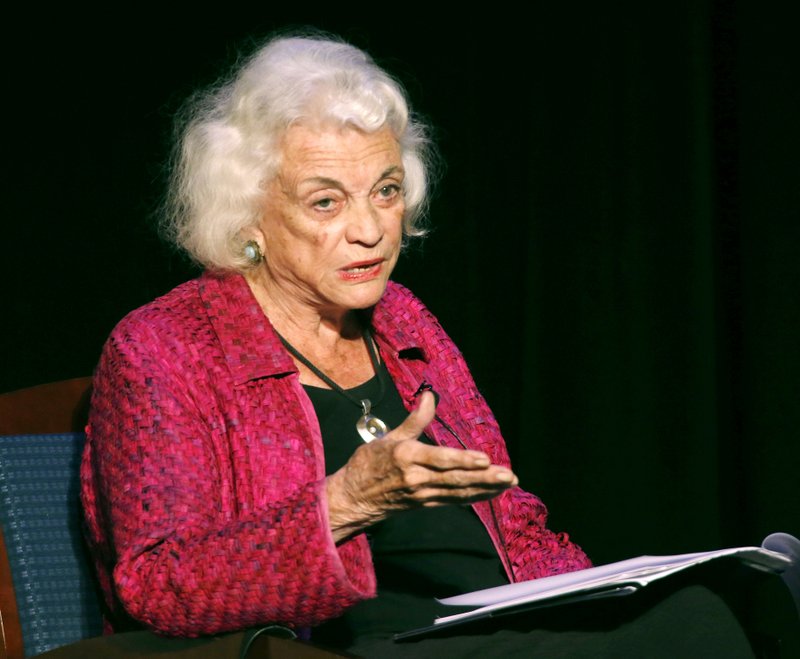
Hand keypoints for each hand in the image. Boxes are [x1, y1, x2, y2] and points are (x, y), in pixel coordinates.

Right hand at [325, 391, 517, 541]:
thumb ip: (415, 419)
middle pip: (456, 478)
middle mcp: (416, 478)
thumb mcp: (389, 437)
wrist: (352, 498)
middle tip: (509, 475)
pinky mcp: (426, 504)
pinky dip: (474, 496)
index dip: (464, 460)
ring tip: (508, 483)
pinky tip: (491, 492)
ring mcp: (423, 494)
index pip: (440, 459)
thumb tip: (429, 395)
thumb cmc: (369, 463)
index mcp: (406, 457)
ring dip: (486, 488)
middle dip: (485, 478)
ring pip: (459, 491)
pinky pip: (454, 500)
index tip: (485, 459)